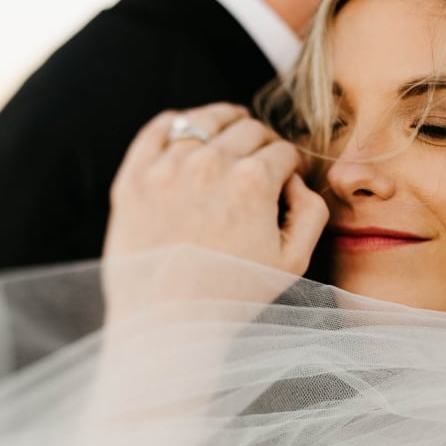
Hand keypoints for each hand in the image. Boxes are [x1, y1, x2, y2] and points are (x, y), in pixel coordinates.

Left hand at [103, 103, 327, 275]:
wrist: (166, 325)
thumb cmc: (233, 296)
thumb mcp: (293, 261)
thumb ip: (311, 212)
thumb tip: (297, 181)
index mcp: (253, 181)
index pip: (283, 150)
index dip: (291, 164)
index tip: (286, 176)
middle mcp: (210, 164)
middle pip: (249, 128)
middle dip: (263, 142)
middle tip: (262, 160)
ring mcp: (167, 167)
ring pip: (205, 119)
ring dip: (224, 123)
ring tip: (228, 135)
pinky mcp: (134, 177)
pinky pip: (158, 129)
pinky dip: (176, 124)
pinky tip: (186, 134)